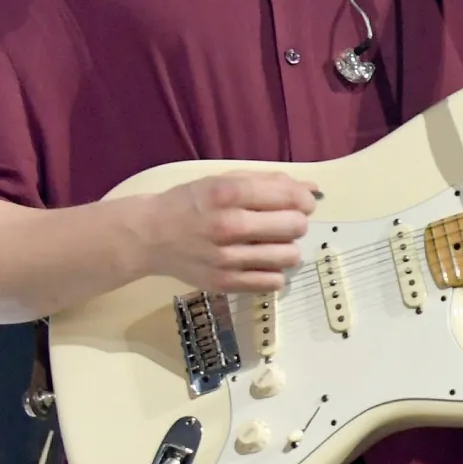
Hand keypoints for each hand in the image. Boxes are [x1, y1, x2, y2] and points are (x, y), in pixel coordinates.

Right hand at [141, 171, 319, 292]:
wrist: (148, 235)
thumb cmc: (191, 202)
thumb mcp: (224, 180)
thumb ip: (269, 182)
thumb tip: (314, 189)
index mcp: (229, 193)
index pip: (291, 198)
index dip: (305, 200)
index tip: (301, 203)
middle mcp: (228, 225)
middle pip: (295, 227)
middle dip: (296, 222)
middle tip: (283, 223)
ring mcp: (226, 258)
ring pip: (289, 256)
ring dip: (287, 248)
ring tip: (271, 243)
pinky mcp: (223, 283)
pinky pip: (272, 282)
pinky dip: (274, 272)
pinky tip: (260, 262)